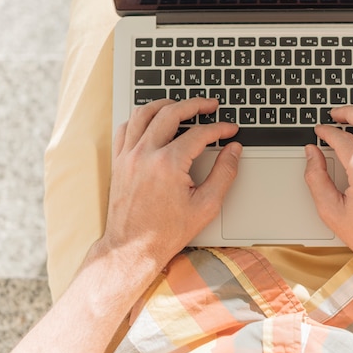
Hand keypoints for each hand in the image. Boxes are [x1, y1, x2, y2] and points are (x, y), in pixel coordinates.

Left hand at [103, 98, 240, 266]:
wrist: (132, 248)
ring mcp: (128, 156)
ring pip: (144, 113)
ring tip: (180, 105)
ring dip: (165, 104)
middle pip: (171, 112)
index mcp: (168, 165)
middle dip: (195, 104)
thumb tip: (234, 151)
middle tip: (209, 105)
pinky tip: (152, 120)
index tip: (229, 129)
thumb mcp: (206, 206)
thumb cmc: (166, 232)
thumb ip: (224, 174)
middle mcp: (145, 155)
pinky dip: (140, 118)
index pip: (199, 134)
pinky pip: (126, 128)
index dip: (219, 128)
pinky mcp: (118, 162)